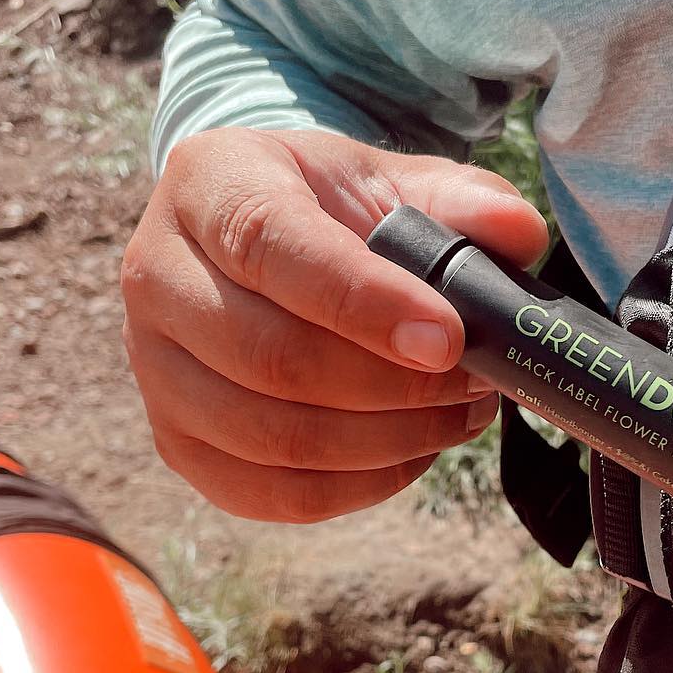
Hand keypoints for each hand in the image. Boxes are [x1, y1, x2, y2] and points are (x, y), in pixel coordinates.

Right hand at [122, 126, 547, 521]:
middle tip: (476, 380)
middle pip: (269, 358)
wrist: (257, 241)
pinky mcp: (177, 442)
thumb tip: (518, 236)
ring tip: (456, 413)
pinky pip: (272, 493)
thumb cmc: (328, 208)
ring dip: (387, 440)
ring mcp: (154, 369)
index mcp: (206, 184)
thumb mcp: (389, 179)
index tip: (449, 336)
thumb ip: (460, 199)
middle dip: (393, 385)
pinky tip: (412, 450)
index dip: (363, 301)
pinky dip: (359, 485)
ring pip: (271, 437)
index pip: (271, 245)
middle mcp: (156, 276)